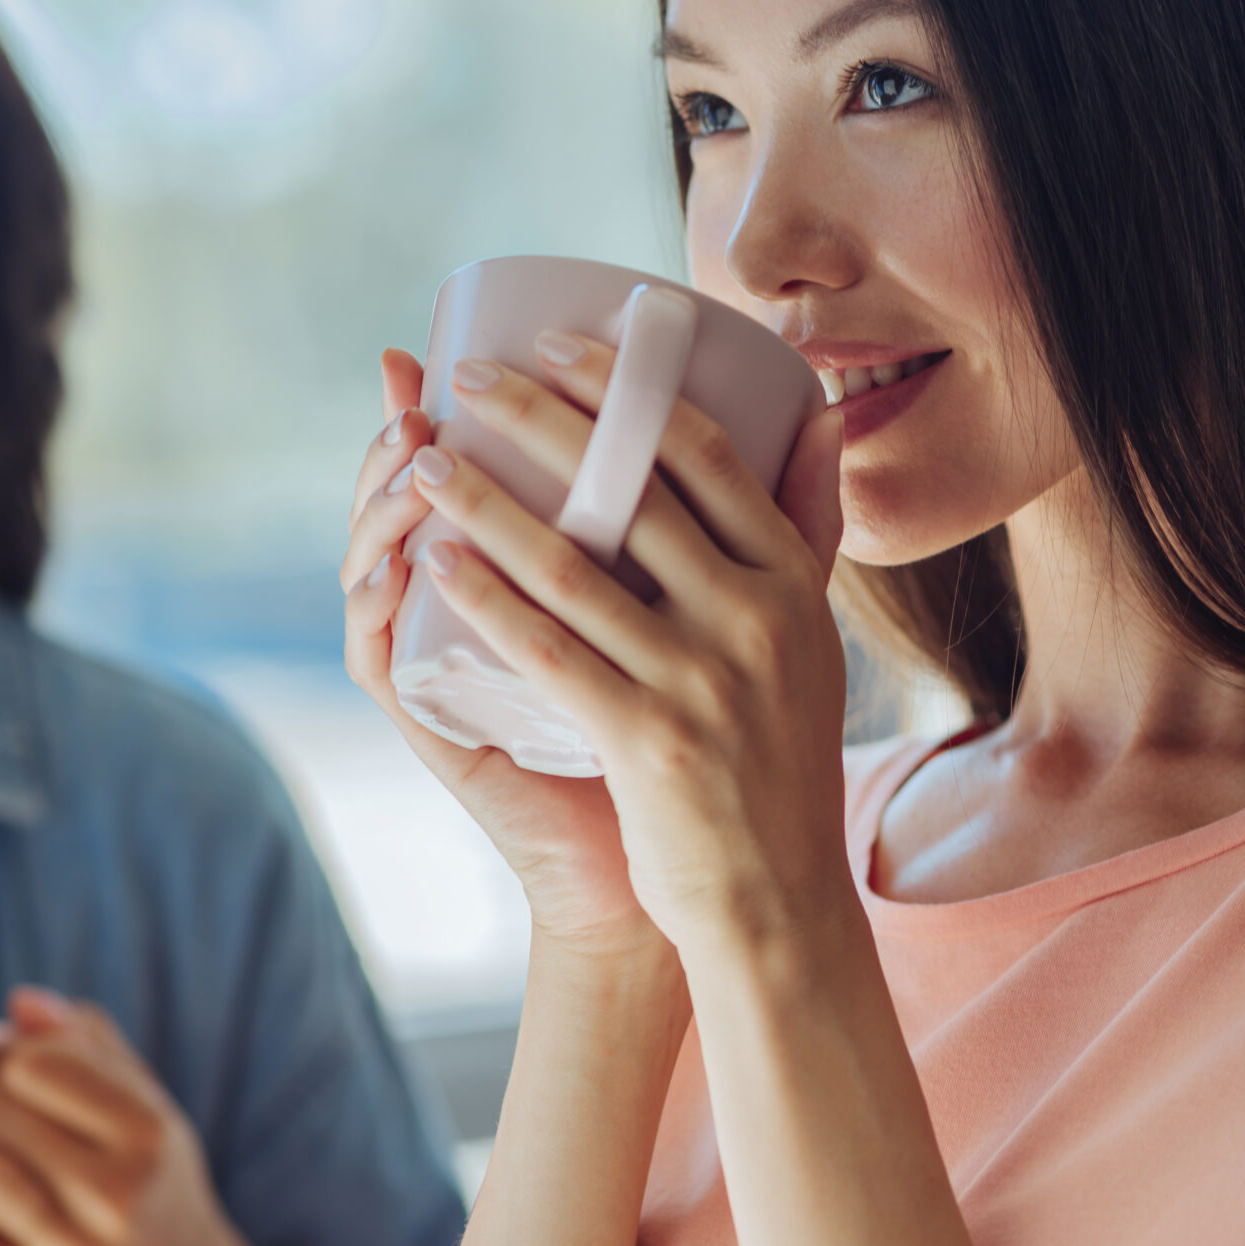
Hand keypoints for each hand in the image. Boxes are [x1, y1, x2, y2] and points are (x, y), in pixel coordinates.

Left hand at [0, 989, 338, 1245]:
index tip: (23, 1080)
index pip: (32, 1061)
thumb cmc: (156, 1188)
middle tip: (5, 1125)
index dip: (11, 1061)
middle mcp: (116, 1187)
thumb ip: (90, 1046)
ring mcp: (76, 1243)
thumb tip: (23, 1003)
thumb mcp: (149, 1108)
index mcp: (147, 1128)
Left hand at [398, 333, 850, 952]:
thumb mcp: (811, 639)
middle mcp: (755, 621)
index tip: (558, 341)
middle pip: (632, 489)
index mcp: (792, 584)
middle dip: (537, 419)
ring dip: (487, 501)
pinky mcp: (648, 745)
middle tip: (468, 378)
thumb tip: (819, 414)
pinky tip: (434, 564)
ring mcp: (701, 683)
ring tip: (424, 459)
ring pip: (574, 565)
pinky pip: (549, 653)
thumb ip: (807, 531)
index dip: (629, 385)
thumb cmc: (774, 763)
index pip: (707, 452)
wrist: (775, 903)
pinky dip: (485, 601)